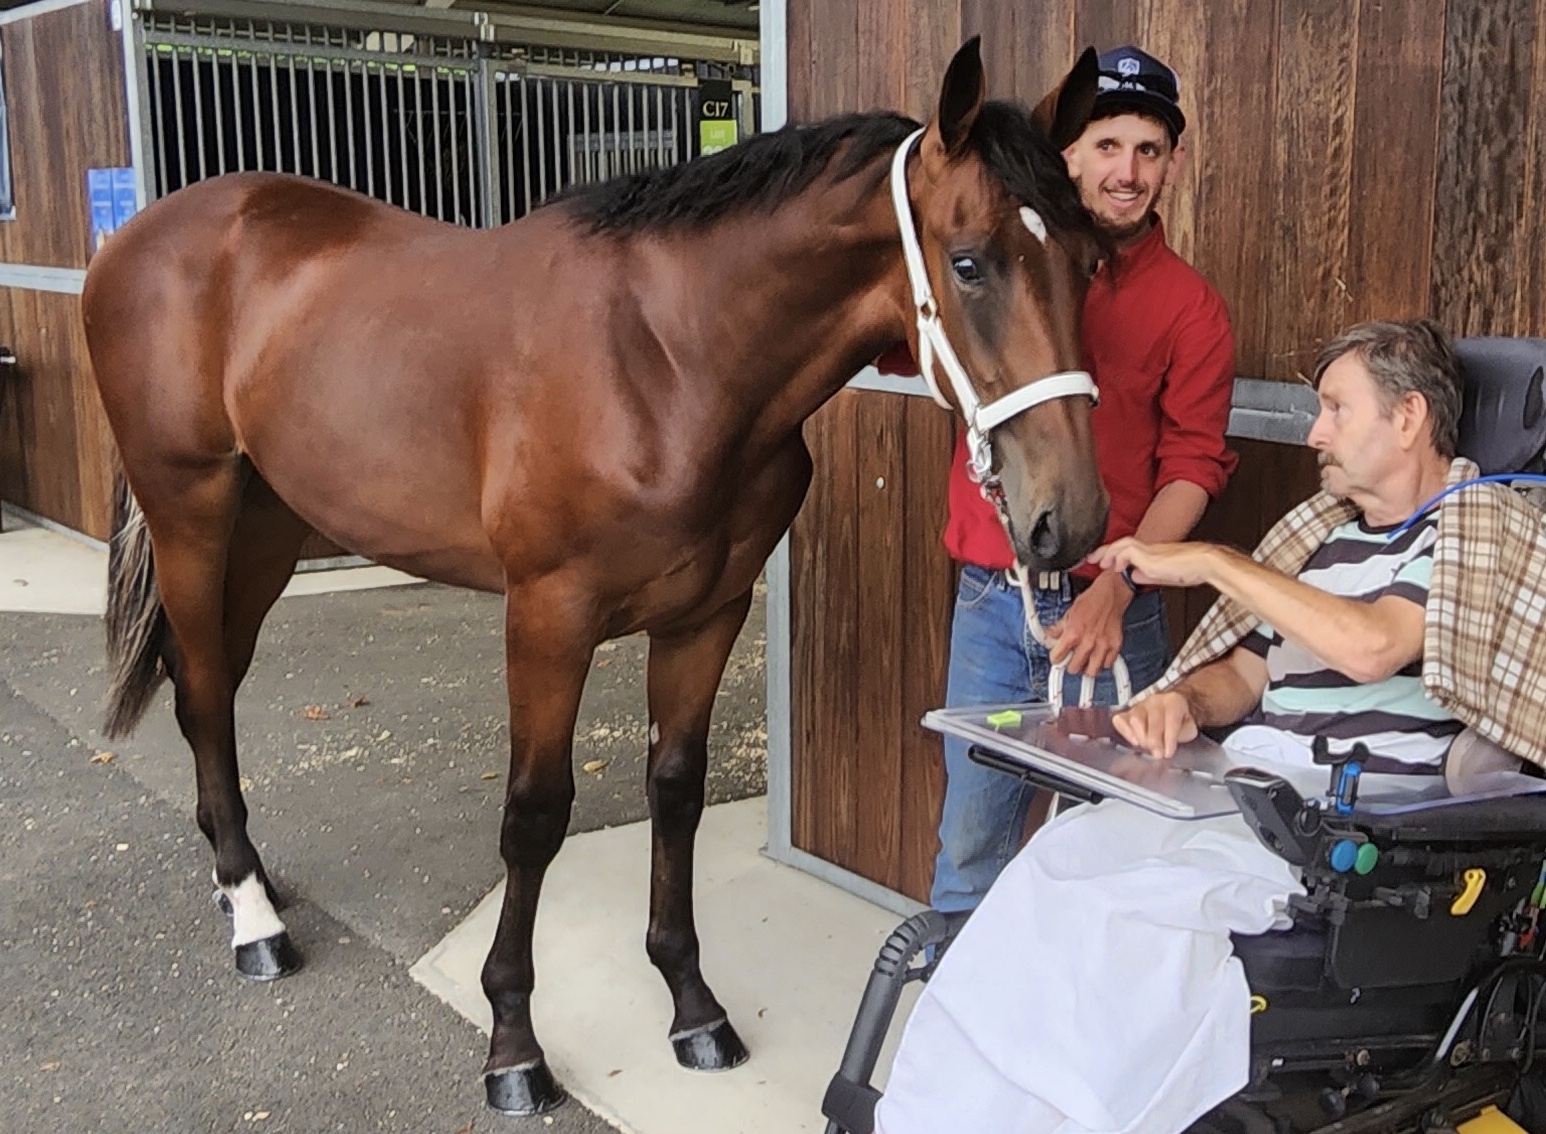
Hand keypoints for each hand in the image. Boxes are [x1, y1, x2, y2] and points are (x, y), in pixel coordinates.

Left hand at [1046, 571, 1128, 676]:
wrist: (1111, 594)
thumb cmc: (1090, 601)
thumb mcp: (1069, 613)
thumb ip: (1058, 628)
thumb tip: (1048, 637)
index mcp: (1073, 633)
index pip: (1057, 657)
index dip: (1056, 657)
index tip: (1057, 656)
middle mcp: (1088, 642)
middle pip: (1074, 669)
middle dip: (1070, 665)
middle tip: (1072, 658)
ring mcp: (1103, 645)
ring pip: (1091, 671)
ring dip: (1087, 667)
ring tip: (1085, 660)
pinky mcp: (1116, 646)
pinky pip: (1107, 664)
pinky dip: (1102, 662)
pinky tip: (1098, 655)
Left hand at [1087, 537, 1220, 588]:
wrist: (1205, 563)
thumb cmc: (1192, 570)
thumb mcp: (1163, 575)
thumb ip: (1147, 574)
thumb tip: (1132, 575)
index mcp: (1151, 554)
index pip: (1125, 549)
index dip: (1111, 553)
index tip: (1100, 560)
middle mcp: (1149, 549)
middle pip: (1120, 543)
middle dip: (1103, 551)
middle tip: (1090, 558)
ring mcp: (1150, 551)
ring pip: (1123, 544)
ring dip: (1109, 552)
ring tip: (1100, 563)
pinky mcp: (1152, 557)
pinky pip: (1130, 552)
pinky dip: (1120, 557)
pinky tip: (1118, 566)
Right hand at [1110, 691, 1198, 759]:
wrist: (1169, 710)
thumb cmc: (1179, 722)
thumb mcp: (1189, 728)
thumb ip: (1182, 734)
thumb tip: (1168, 744)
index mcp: (1173, 701)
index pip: (1171, 718)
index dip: (1170, 738)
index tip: (1168, 753)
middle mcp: (1155, 700)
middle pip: (1152, 721)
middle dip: (1155, 741)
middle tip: (1158, 755)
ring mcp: (1139, 706)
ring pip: (1135, 720)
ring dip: (1141, 738)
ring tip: (1148, 748)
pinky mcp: (1126, 712)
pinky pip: (1120, 720)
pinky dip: (1125, 732)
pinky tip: (1134, 741)